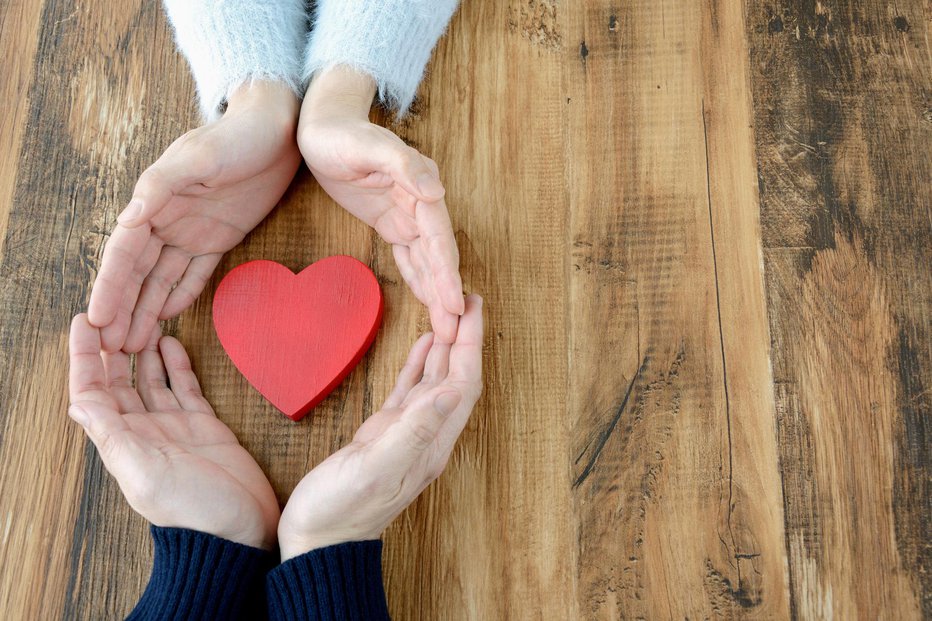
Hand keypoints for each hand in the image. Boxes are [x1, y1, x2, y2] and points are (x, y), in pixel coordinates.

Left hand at [67, 314, 280, 549]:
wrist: (240, 532)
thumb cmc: (194, 511)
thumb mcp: (145, 474)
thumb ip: (113, 436)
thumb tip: (77, 404)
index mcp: (123, 442)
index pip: (93, 392)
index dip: (84, 357)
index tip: (84, 322)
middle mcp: (144, 431)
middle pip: (119, 381)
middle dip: (113, 346)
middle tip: (116, 311)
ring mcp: (174, 427)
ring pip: (151, 380)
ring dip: (144, 350)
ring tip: (143, 320)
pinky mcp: (204, 426)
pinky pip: (184, 388)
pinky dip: (177, 366)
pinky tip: (172, 344)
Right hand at [88, 81, 300, 352]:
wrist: (277, 130)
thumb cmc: (234, 137)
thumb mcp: (199, 157)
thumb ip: (163, 186)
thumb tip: (130, 216)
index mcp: (154, 202)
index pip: (124, 253)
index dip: (110, 286)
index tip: (96, 318)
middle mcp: (167, 220)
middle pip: (138, 273)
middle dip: (123, 309)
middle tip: (111, 347)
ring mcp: (192, 231)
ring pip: (162, 278)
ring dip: (147, 310)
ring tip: (133, 344)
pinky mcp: (219, 238)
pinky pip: (195, 273)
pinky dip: (181, 295)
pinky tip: (168, 318)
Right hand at [277, 294, 482, 559]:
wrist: (317, 542)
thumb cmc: (341, 511)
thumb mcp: (377, 468)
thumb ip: (413, 431)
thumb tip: (450, 391)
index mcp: (430, 443)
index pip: (461, 384)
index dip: (470, 345)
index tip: (474, 308)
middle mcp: (425, 437)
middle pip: (455, 378)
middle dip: (465, 338)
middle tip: (469, 299)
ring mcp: (405, 435)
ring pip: (435, 381)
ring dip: (446, 347)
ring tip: (451, 313)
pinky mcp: (383, 435)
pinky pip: (409, 392)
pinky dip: (419, 365)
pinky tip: (423, 345)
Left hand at [299, 66, 463, 342]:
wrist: (322, 125)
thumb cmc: (344, 133)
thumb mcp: (371, 146)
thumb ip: (406, 166)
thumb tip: (437, 191)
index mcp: (420, 187)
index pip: (439, 238)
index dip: (447, 273)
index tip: (454, 303)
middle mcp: (420, 203)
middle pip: (438, 256)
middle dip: (447, 293)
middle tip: (453, 330)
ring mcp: (406, 214)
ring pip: (426, 260)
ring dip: (436, 292)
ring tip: (446, 327)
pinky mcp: (390, 221)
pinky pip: (409, 255)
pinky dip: (419, 278)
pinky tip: (428, 300)